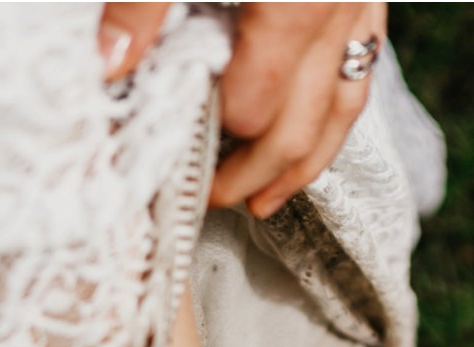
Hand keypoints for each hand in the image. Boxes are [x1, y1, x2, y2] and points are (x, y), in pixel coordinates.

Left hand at [97, 2, 383, 217]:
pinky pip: (362, 72)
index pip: (254, 106)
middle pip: (300, 125)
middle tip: (216, 199)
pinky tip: (312, 135)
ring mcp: (359, 6)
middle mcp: (335, 14)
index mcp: (291, 6)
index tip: (179, 155)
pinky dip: (335, 117)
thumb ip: (142, 3)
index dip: (216, 138)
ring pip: (343, 108)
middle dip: (256, 174)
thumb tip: (111, 64)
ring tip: (268, 201)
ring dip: (305, 164)